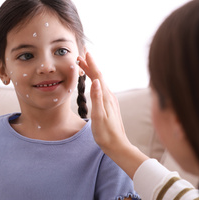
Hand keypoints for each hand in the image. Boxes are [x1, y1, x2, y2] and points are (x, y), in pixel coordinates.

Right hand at [77, 52, 147, 177]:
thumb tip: (95, 81)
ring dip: (92, 72)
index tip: (85, 53)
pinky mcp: (109, 106)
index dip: (91, 64)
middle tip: (80, 56)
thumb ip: (97, 98)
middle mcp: (109, 96)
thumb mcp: (98, 117)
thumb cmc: (106, 134)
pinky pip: (101, 89)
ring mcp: (110, 101)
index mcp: (106, 97)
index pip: (98, 76)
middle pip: (99, 77)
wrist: (118, 146)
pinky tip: (93, 82)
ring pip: (100, 82)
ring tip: (84, 66)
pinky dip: (95, 81)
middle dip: (90, 65)